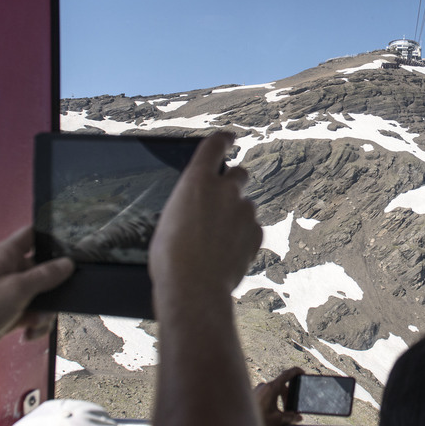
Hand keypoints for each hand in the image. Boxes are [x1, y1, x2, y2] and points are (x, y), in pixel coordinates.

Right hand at [149, 133, 262, 299]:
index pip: (214, 146)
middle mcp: (226, 190)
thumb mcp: (168, 220)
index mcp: (197, 180)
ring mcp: (244, 211)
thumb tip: (198, 209)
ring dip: (236, 214)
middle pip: (239, 173)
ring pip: (246, 205)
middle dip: (233, 182)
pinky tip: (226, 252)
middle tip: (222, 199)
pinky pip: (252, 228)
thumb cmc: (170, 257)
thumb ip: (189, 205)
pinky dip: (243, 236)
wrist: (193, 288)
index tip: (229, 138)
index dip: (223, 139)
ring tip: (216, 239)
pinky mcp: (256, 233)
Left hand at [254, 367, 303, 425]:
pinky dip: (272, 400)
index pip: (286, 374)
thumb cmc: (257, 420)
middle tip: (290, 410)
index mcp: (271, 388)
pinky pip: (266, 394)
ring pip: (273, 391)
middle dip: (287, 397)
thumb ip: (290, 417)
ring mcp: (258, 389)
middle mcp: (264, 386)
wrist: (239, 424)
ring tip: (279, 414)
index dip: (296, 371)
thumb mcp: (277, 419)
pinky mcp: (253, 394)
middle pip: (281, 386)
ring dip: (279, 400)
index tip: (302, 372)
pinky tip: (270, 413)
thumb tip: (299, 418)